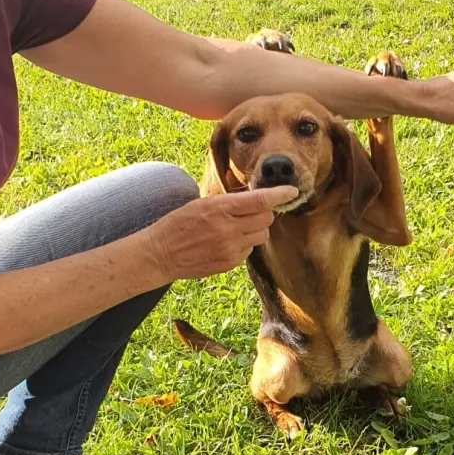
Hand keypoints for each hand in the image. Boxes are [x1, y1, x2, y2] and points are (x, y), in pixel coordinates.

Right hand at [146, 186, 296, 280]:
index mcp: (220, 208)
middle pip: (266, 218)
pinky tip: (226, 242)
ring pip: (261, 235)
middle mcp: (228, 229)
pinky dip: (244, 244)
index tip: (292, 191)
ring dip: (255, 229)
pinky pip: (249, 250)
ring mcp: (230, 248)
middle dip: (264, 213)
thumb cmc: (180, 223)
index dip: (279, 195)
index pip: (259, 201)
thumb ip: (229, 202)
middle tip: (250, 212)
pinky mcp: (229, 263)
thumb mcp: (202, 203)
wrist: (161, 253)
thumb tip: (257, 200)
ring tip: (234, 228)